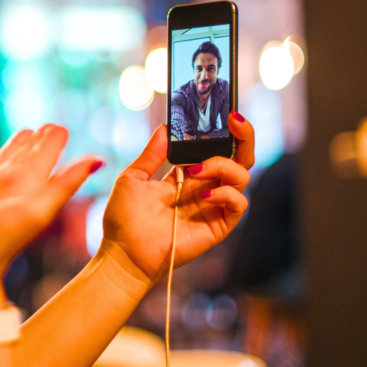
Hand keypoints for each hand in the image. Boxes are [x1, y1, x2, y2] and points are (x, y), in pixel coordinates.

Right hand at [0, 125, 101, 309]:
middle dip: (36, 137)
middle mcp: (9, 180)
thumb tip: (100, 161)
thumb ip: (65, 183)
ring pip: (3, 156)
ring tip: (26, 135)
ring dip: (14, 145)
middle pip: (27, 151)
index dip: (54, 136)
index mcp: (30, 181)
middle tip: (47, 127)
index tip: (58, 127)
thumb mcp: (37, 211)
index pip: (48, 149)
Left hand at [100, 112, 254, 288]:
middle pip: (238, 158)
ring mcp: (213, 207)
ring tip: (197, 169)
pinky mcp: (218, 226)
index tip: (220, 113)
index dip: (221, 131)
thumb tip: (166, 127)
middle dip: (243, 136)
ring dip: (223, 165)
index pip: (214, 148)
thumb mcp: (132, 178)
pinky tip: (204, 195)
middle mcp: (204, 188)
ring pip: (241, 176)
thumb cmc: (123, 219)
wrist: (123, 253)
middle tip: (234, 120)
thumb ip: (152, 154)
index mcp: (186, 175)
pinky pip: (239, 204)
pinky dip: (227, 194)